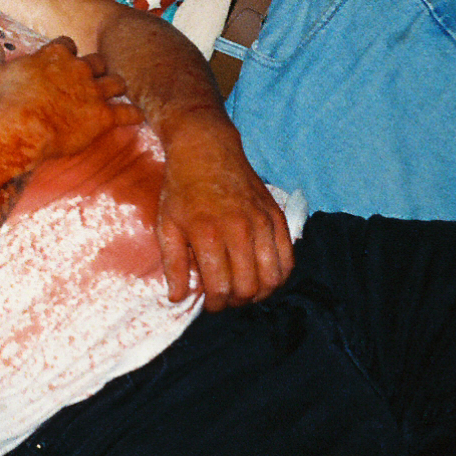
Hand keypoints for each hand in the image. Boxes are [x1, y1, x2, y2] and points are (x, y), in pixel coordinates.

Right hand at [0, 38, 141, 161]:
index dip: (68, 53)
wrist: (18, 130)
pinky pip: (128, 113)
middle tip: (91, 80)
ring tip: (116, 95)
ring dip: (116, 88)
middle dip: (96, 69)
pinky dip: (133, 115)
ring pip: (117, 82)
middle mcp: (79, 68)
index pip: (68, 44)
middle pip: (98, 61)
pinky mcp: (103, 116)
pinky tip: (136, 116)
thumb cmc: (3, 102)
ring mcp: (94, 91)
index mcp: (54, 54)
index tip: (64, 61)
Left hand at [154, 116, 293, 309]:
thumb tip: (177, 298)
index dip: (215, 305)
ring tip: (244, 290)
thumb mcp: (166, 225)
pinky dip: (279, 275)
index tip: (210, 304)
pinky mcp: (277, 217)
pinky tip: (264, 276)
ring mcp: (262, 223)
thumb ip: (173, 264)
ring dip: (259, 293)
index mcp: (207, 234)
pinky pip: (289, 259)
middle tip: (226, 298)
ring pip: (273, 278)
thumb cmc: (182, 189)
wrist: (206, 150)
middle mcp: (239, 230)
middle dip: (236, 301)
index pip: (220, 288)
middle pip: (248, 287)